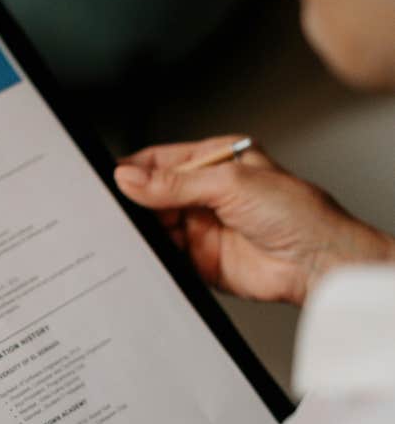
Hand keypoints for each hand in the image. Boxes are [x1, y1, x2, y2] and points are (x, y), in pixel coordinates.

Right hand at [114, 136, 394, 304]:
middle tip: (107, 209)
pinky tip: (139, 254)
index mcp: (214, 162)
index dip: (133, 168)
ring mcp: (202, 227)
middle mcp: (206, 193)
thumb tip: (130, 178)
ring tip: (120, 232)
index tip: (107, 178)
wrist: (317, 263)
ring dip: (140, 230)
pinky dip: (151, 257)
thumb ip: (175, 183)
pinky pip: (165, 257)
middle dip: (132, 202)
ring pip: (156, 226)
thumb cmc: (295, 213)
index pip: (161, 160)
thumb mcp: (229, 184)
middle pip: (153, 195)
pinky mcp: (201, 261)